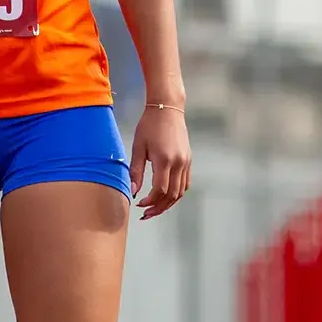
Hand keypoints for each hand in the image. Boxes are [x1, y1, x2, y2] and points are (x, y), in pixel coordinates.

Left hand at [130, 103, 190, 219]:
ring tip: (155, 208)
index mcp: (164, 159)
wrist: (167, 107)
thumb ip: (135, 171)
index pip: (160, 190)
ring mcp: (186, 162)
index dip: (150, 201)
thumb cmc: (149, 125)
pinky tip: (165, 196)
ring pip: (180, 192)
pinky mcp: (189, 159)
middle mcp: (179, 163)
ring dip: (168, 203)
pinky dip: (176, 193)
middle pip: (172, 195)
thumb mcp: (138, 147)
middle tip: (145, 214)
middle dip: (159, 208)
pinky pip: (185, 183)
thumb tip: (132, 192)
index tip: (139, 204)